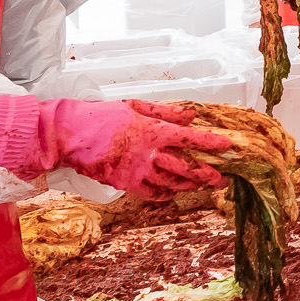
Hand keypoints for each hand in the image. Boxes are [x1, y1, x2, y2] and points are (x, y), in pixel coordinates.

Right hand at [37, 99, 228, 195]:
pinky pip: (151, 193)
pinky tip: (171, 193)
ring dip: (188, 185)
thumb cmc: (102, 116)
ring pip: (171, 182)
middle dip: (206, 175)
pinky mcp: (125, 183)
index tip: (227, 146)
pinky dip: (163, 194)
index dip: (210, 142)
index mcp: (152, 130)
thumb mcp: (136, 106)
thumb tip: (191, 114)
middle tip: (221, 179)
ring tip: (200, 186)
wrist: (72, 135)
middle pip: (185, 167)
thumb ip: (165, 111)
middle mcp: (148, 153)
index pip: (189, 137)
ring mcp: (137, 171)